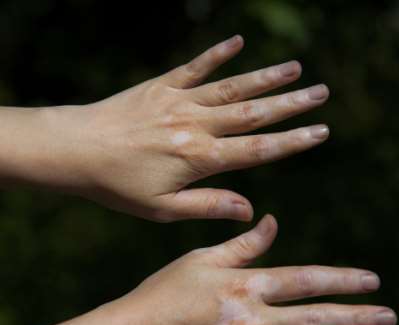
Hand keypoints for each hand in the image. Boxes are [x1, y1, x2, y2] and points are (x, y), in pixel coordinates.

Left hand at [67, 35, 329, 220]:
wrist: (76, 150)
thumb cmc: (118, 185)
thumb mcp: (163, 210)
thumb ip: (209, 206)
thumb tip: (249, 210)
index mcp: (200, 158)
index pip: (258, 149)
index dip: (292, 141)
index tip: (320, 131)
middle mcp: (197, 125)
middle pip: (253, 113)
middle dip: (291, 104)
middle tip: (322, 92)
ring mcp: (180, 101)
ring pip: (233, 87)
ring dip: (266, 77)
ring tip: (296, 67)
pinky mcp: (162, 85)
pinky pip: (195, 66)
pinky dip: (218, 54)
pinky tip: (239, 42)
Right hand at [109, 215, 396, 324]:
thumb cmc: (164, 293)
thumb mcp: (201, 259)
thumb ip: (243, 244)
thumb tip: (273, 221)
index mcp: (245, 287)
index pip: (306, 281)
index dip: (342, 280)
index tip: (372, 280)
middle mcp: (253, 322)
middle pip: (315, 319)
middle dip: (356, 317)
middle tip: (389, 318)